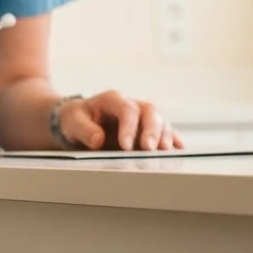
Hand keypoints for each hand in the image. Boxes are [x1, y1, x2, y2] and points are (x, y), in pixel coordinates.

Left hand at [56, 91, 182, 150]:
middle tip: (149, 149)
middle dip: (151, 130)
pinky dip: (173, 138)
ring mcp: (142, 116)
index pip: (126, 109)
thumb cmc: (76, 119)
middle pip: (149, 112)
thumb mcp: (72, 122)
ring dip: (164, 136)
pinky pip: (165, 131)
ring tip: (165, 152)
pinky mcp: (148, 129)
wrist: (80, 120)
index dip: (129, 127)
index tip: (126, 146)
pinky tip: (179, 148)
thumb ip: (84, 130)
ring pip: (161, 121)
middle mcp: (132, 105)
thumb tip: (98, 140)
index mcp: (113, 100)